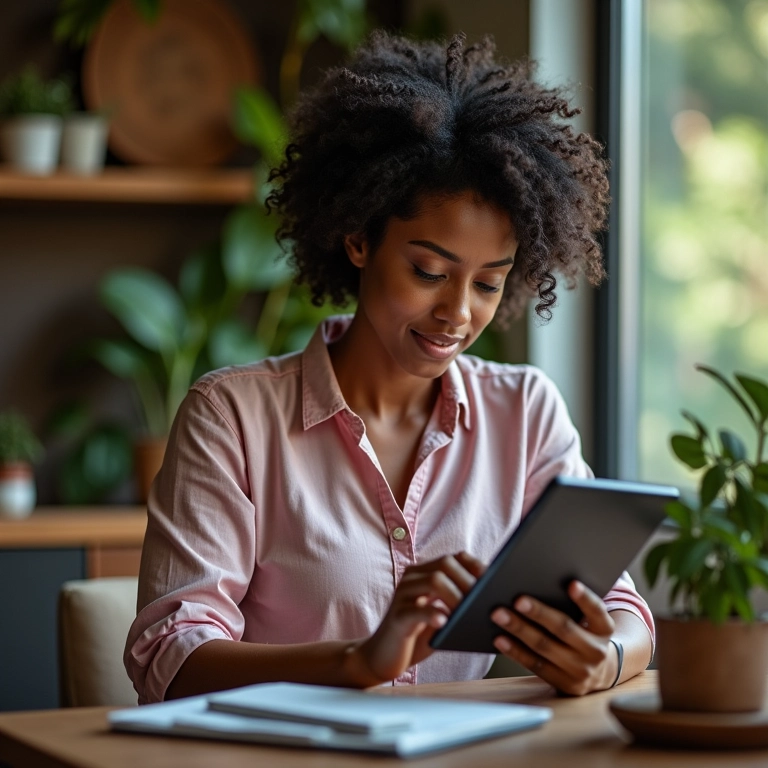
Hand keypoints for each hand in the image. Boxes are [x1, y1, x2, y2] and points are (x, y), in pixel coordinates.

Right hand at [352, 552, 484, 684]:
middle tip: (485, 599)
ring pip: (434, 581)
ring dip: (457, 596)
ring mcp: (402, 596)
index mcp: (424, 574)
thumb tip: (491, 602)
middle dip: (469, 580)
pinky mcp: (397, 617)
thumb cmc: (417, 637)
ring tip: (468, 612)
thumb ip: (458, 606)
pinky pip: (416, 610)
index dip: (475, 566)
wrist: (383, 658)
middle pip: (445, 564)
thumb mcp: (441, 617)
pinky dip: (433, 613)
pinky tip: (444, 621)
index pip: (453, 558)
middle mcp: (412, 579)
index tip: (494, 580)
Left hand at [490, 581, 616, 695]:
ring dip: (519, 630)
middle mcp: (596, 650)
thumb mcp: (587, 618)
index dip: (585, 598)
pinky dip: (515, 651)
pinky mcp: (563, 684)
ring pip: (545, 647)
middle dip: (539, 613)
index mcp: (604, 628)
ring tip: (499, 614)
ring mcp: (581, 670)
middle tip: (517, 599)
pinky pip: (535, 665)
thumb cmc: (582, 632)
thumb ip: (571, 599)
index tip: (572, 583)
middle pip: (564, 628)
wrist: (598, 672)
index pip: (596, 611)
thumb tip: (538, 575)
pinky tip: (499, 638)